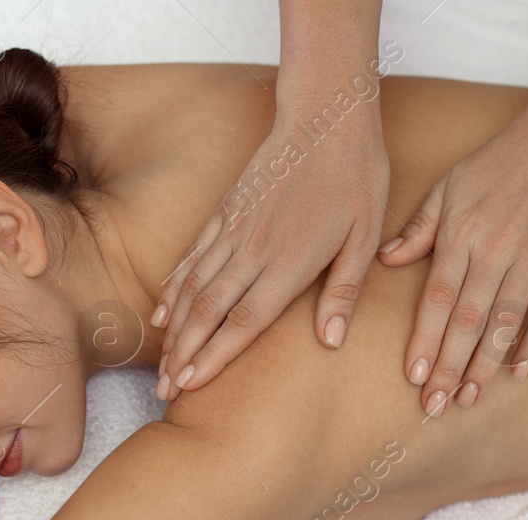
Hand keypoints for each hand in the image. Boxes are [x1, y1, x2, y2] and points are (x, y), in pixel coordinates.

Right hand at [154, 104, 389, 400]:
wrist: (326, 116)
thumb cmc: (355, 178)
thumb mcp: (365, 237)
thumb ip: (343, 291)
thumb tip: (331, 341)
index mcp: (289, 262)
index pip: (244, 320)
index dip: (215, 356)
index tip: (192, 385)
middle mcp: (253, 250)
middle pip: (208, 312)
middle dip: (184, 356)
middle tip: (166, 394)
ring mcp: (234, 229)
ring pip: (193, 288)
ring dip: (175, 331)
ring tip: (162, 366)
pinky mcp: (226, 212)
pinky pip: (193, 257)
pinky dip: (175, 288)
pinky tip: (163, 313)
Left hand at [377, 109, 527, 415]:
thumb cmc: (498, 163)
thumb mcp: (448, 187)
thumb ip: (419, 228)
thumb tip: (384, 260)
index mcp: (460, 235)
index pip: (437, 299)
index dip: (425, 339)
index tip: (414, 375)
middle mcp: (494, 251)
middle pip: (467, 320)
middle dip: (449, 366)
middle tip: (435, 405)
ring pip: (505, 321)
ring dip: (486, 364)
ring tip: (470, 397)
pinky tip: (521, 370)